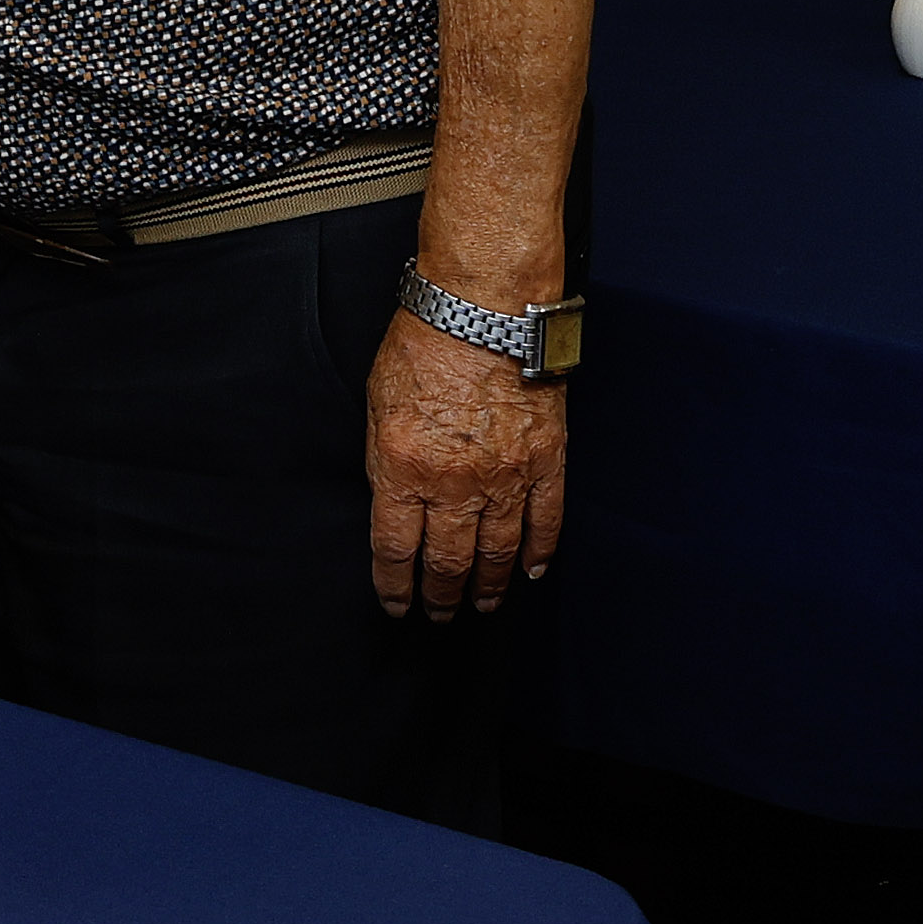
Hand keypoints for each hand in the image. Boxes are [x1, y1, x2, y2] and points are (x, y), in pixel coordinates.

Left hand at [365, 307, 568, 619]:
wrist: (484, 308)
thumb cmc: (424, 344)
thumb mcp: (376, 404)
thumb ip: (383, 460)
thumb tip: (391, 504)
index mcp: (402, 467)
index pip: (394, 548)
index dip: (394, 586)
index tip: (396, 605)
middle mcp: (454, 483)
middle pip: (447, 561)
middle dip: (441, 596)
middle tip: (440, 615)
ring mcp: (505, 476)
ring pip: (498, 553)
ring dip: (489, 585)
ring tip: (483, 604)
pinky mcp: (545, 462)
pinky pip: (546, 522)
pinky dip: (540, 553)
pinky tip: (532, 572)